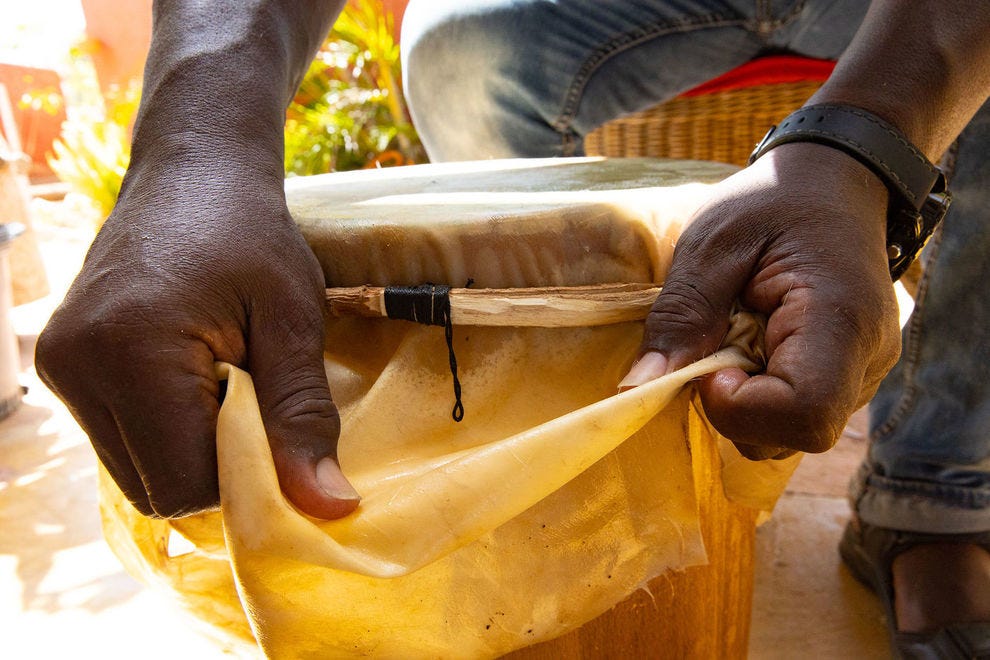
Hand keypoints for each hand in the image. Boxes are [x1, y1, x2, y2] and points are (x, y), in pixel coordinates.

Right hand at [35, 158, 359, 518]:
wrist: (195, 170)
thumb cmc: (252, 235)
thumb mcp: (293, 322)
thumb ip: (303, 417)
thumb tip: (327, 507)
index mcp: (129, 354)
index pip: (182, 486)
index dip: (242, 478)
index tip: (279, 432)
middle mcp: (76, 366)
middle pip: (154, 488)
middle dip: (215, 466)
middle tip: (255, 399)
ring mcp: (61, 365)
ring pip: (135, 469)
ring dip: (190, 448)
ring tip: (223, 379)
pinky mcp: (63, 361)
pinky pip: (120, 436)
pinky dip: (165, 428)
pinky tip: (193, 377)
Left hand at [621, 142, 900, 458]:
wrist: (837, 181)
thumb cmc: (774, 202)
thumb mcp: (713, 244)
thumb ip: (681, 315)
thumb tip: (640, 388)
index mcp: (841, 320)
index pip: (804, 414)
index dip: (741, 408)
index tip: (710, 367)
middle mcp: (868, 359)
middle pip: (793, 434)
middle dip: (733, 408)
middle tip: (713, 345)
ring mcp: (864, 374)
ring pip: (790, 432)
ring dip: (743, 401)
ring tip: (735, 336)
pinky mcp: (849, 378)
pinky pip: (795, 412)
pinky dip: (759, 392)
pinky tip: (752, 343)